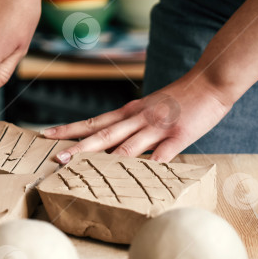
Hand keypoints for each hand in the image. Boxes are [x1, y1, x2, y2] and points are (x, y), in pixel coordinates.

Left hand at [42, 75, 231, 162]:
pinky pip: (163, 154)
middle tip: (56, 158)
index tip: (46, 135)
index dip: (69, 129)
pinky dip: (150, 166)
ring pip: (127, 144)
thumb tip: (113, 147)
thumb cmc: (181, 98)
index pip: (94, 121)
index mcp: (130, 112)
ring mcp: (158, 127)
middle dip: (79, 147)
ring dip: (105, 158)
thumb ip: (133, 127)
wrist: (211, 80)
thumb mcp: (150, 108)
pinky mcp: (180, 135)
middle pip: (103, 134)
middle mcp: (139, 118)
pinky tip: (138, 178)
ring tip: (88, 169)